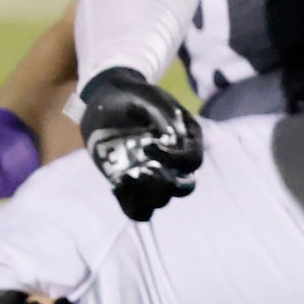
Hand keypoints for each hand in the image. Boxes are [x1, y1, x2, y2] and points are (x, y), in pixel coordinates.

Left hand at [79, 68, 203, 220]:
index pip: (192, 161)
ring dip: (146, 193)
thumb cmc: (136, 96)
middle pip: (184, 188)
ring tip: (125, 178)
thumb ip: (163, 115)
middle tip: (143, 170)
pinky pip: (136, 208)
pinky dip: (128, 201)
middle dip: (165, 183)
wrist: (111, 98)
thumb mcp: (150, 98)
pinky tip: (116, 183)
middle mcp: (174, 163)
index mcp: (187, 141)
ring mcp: (153, 175)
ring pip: (161, 201)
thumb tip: (172, 138)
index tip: (146, 145)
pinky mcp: (131, 184)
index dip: (174, 160)